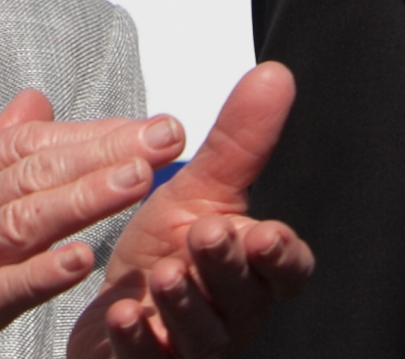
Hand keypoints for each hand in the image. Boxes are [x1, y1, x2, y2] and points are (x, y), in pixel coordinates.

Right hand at [0, 90, 185, 358]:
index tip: (148, 122)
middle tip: (166, 136)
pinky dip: (41, 272)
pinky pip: (0, 289)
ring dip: (85, 197)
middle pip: (34, 171)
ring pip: (23, 220)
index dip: (92, 130)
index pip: (28, 142)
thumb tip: (37, 103)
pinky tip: (81, 259)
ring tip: (138, 178)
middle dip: (107, 150)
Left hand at [69, 64, 313, 358]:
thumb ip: (239, 141)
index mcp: (251, 269)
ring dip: (184, 306)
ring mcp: (192, 346)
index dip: (281, 256)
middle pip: (242, 298)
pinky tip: (123, 316)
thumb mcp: (199, 191)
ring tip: (163, 274)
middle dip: (225, 267)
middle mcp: (232, 313)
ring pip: (201, 335)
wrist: (117, 310)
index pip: (286, 269)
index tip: (266, 232)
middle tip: (204, 234)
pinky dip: (138, 341)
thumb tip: (275, 73)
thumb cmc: (166, 250)